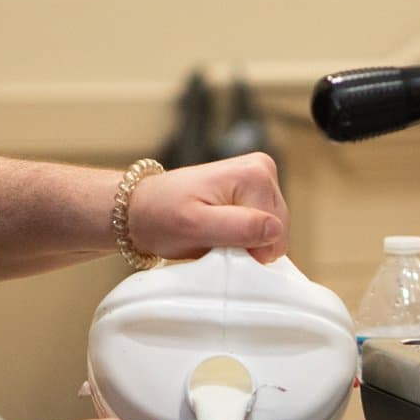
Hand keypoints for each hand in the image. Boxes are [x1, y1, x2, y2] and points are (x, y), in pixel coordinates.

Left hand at [127, 152, 288, 263]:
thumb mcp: (195, 226)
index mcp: (255, 173)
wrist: (141, 208)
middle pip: (277, 231)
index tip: (217, 244)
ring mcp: (260, 180)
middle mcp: (263, 170)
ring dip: (244, 242)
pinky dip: (242, 238)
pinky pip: (262, 228)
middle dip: (248, 244)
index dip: (249, 249)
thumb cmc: (161, 216)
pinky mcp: (254, 193)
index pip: (275, 231)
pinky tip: (220, 231)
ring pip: (271, 233)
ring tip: (214, 234)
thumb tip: (275, 229)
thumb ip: (238, 228)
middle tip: (214, 240)